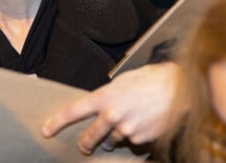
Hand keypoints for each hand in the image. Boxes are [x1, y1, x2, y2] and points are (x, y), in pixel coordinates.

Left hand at [42, 62, 183, 154]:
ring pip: (112, 141)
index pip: (74, 111)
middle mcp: (113, 115)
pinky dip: (133, 137)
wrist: (178, 88)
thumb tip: (101, 106)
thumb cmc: (151, 79)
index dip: (57, 122)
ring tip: (126, 124)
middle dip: (86, 143)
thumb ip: (109, 96)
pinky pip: (131, 143)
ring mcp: (127, 129)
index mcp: (105, 97)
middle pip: (90, 137)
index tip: (47, 130)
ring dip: (113, 138)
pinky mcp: (141, 139)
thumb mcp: (123, 82)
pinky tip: (143, 123)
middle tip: (85, 146)